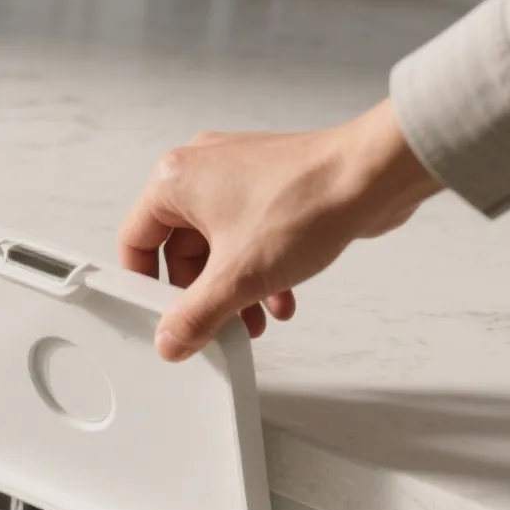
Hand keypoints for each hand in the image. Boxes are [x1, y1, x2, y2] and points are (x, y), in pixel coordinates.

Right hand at [118, 99, 441, 360]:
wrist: (373, 175)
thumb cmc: (306, 201)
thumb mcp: (238, 277)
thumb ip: (196, 315)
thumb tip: (170, 340)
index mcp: (175, 180)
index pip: (136, 240)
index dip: (144, 286)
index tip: (158, 316)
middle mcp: (201, 169)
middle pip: (180, 248)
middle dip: (202, 294)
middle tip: (215, 326)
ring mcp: (237, 174)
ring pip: (218, 246)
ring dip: (234, 289)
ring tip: (254, 322)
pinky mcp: (270, 184)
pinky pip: (249, 235)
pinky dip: (259, 269)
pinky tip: (281, 299)